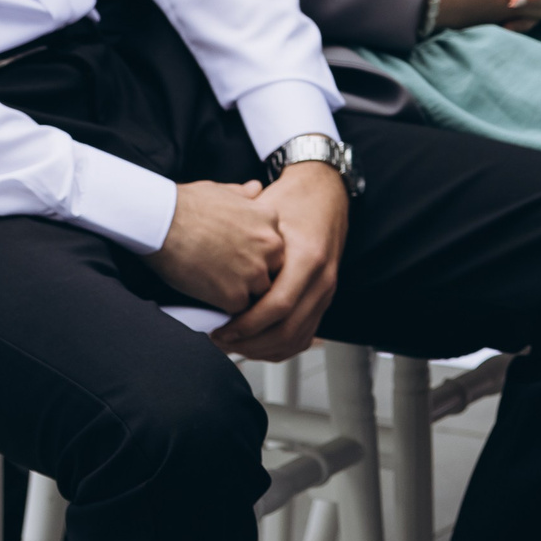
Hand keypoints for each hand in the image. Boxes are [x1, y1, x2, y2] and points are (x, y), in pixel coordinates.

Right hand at [143, 179, 287, 315]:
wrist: (163, 222)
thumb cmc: (188, 204)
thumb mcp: (223, 189)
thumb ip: (245, 194)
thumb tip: (255, 188)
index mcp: (269, 218)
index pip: (276, 244)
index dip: (259, 251)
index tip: (241, 253)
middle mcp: (270, 245)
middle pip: (274, 269)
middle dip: (256, 272)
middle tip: (230, 271)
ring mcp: (254, 272)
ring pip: (260, 292)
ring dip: (243, 291)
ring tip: (219, 285)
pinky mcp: (235, 295)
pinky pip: (239, 309)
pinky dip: (225, 305)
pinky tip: (210, 295)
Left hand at [210, 161, 349, 361]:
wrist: (325, 191)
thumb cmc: (292, 200)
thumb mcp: (266, 217)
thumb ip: (246, 249)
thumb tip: (212, 281)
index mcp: (308, 257)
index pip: (277, 306)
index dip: (245, 325)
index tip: (219, 329)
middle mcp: (323, 278)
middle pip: (286, 330)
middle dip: (249, 343)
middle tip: (221, 341)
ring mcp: (327, 291)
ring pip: (295, 339)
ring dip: (262, 349)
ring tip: (233, 345)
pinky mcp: (325, 299)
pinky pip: (304, 336)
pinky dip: (279, 347)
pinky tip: (255, 344)